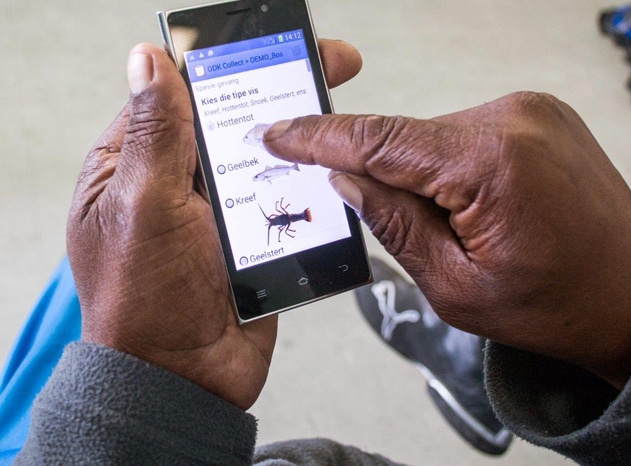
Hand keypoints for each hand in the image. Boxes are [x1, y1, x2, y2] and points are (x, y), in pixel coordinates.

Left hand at [66, 40, 361, 408]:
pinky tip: (338, 166)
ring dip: (300, 136)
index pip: (177, 91)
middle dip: (278, 90)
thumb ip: (154, 136)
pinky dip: (310, 183)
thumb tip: (149, 61)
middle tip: (331, 64)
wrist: (185, 377)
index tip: (270, 42)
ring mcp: (218, 209)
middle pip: (231, 118)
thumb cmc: (145, 301)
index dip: (224, 61)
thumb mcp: (142, 207)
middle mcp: (176, 180)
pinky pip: (285, 197)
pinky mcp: (252, 237)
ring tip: (341, 112)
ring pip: (264, 156)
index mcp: (133, 163)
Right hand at [262, 92, 630, 389]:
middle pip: (407, 139)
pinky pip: (464, 134)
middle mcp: (515, 119)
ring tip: (458, 230)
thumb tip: (345, 178)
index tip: (279, 134)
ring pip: (434, 137)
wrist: (628, 293)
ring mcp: (531, 110)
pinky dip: (450, 165)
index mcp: (493, 162)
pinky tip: (472, 206)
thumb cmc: (554, 304)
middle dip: (383, 178)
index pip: (382, 140)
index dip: (321, 139)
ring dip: (423, 177)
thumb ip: (393, 223)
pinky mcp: (537, 114)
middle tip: (388, 226)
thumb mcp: (455, 286)